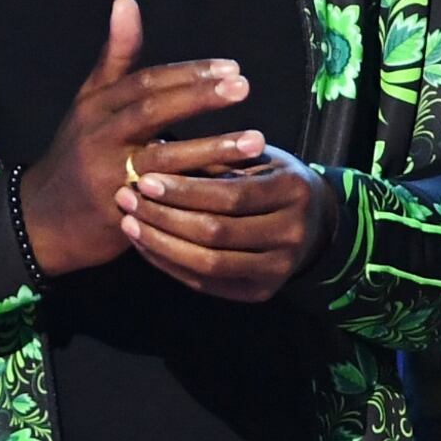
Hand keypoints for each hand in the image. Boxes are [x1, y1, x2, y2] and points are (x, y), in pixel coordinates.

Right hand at [17, 0, 264, 275]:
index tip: (231, 67)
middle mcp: (99, 138)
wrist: (44, 219)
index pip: (145, 82)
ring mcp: (107, 177)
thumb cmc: (78, 151)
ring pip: (164, 161)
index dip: (188, 73)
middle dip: (200, 98)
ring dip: (212, 149)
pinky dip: (200, 193)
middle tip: (244, 87)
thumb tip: (127, 0)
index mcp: (96, 107)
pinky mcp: (119, 214)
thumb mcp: (89, 101)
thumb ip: (116, 56)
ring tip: (256, 141)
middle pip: (152, 112)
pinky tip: (235, 185)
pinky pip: (166, 202)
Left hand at [122, 142, 328, 302]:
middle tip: (127, 199)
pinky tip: (146, 246)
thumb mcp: (254, 159)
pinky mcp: (262, 292)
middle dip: (165, 217)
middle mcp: (292, 234)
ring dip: (162, 245)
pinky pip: (207, 284)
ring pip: (209, 264)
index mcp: (293, 191)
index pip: (231, 196)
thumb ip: (213, 158)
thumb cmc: (271, 180)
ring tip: (129, 223)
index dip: (185, 191)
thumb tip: (153, 148)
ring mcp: (279, 269)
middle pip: (217, 232)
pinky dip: (171, 265)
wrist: (313, 223)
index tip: (145, 179)